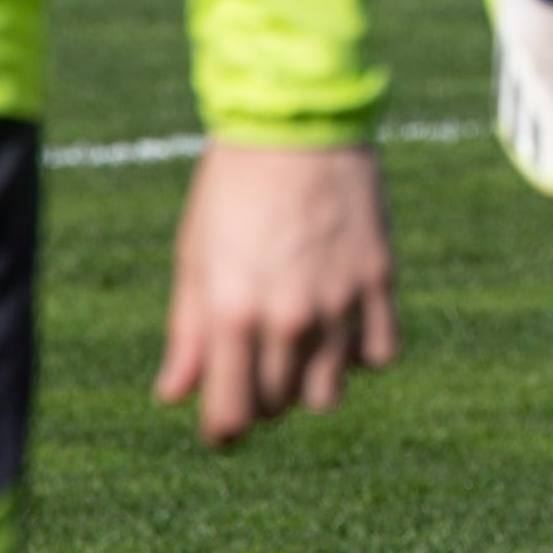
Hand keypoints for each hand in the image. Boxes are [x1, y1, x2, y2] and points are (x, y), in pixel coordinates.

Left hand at [152, 142, 400, 446]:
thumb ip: (188, 332)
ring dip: (310, 382)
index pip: (231, 414)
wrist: (297, 122)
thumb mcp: (196, 257)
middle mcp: (289, 317)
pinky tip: (341, 328)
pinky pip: (378, 354)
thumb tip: (173, 395)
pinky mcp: (379, 280)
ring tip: (298, 348)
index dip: (223, 431)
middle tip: (255, 367)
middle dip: (262, 398)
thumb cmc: (233, 186)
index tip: (222, 426)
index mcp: (233, 312)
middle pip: (279, 405)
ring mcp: (340, 301)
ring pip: (329, 392)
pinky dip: (359, 354)